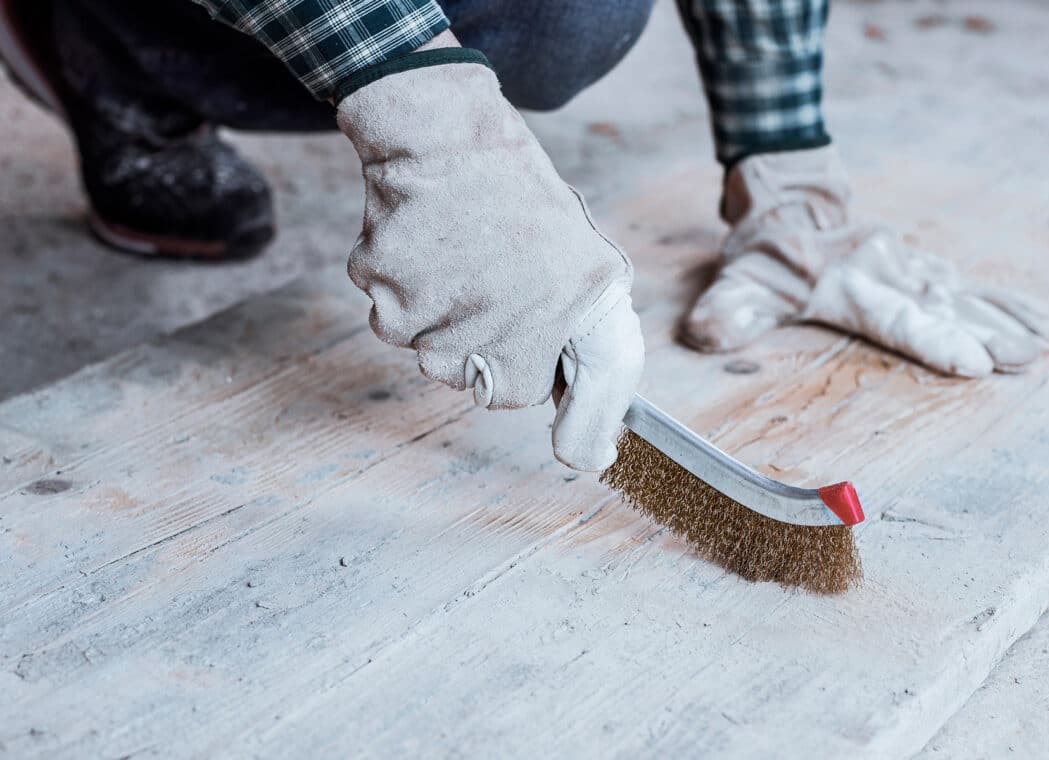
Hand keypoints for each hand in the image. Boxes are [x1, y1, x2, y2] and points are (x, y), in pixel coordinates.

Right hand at [337, 57, 642, 470]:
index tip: (526, 306)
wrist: (450, 134)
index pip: (514, 394)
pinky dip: (401, 282)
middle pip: (462, 373)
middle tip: (494, 271)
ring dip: (436, 307)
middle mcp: (480, 339)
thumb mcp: (596, 285)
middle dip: (478, 331)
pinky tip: (425, 242)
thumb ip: (601, 382)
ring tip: (461, 251)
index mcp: (541, 342)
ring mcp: (423, 316)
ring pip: (420, 344)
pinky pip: (388, 309)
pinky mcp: (379, 289)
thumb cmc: (529, 210)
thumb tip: (589, 463)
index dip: (524, 348)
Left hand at [683, 147, 1048, 376]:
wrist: (789, 202)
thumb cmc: (764, 253)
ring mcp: (908, 267)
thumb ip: (727, 310)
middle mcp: (887, 272)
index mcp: (849, 283)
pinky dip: (1002, 302)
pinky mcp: (920, 267)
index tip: (971, 361)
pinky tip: (1036, 320)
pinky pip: (966, 285)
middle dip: (986, 333)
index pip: (896, 318)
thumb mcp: (739, 281)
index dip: (933, 341)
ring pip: (962, 295)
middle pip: (943, 308)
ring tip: (1044, 342)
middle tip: (1026, 357)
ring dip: (1003, 318)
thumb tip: (704, 334)